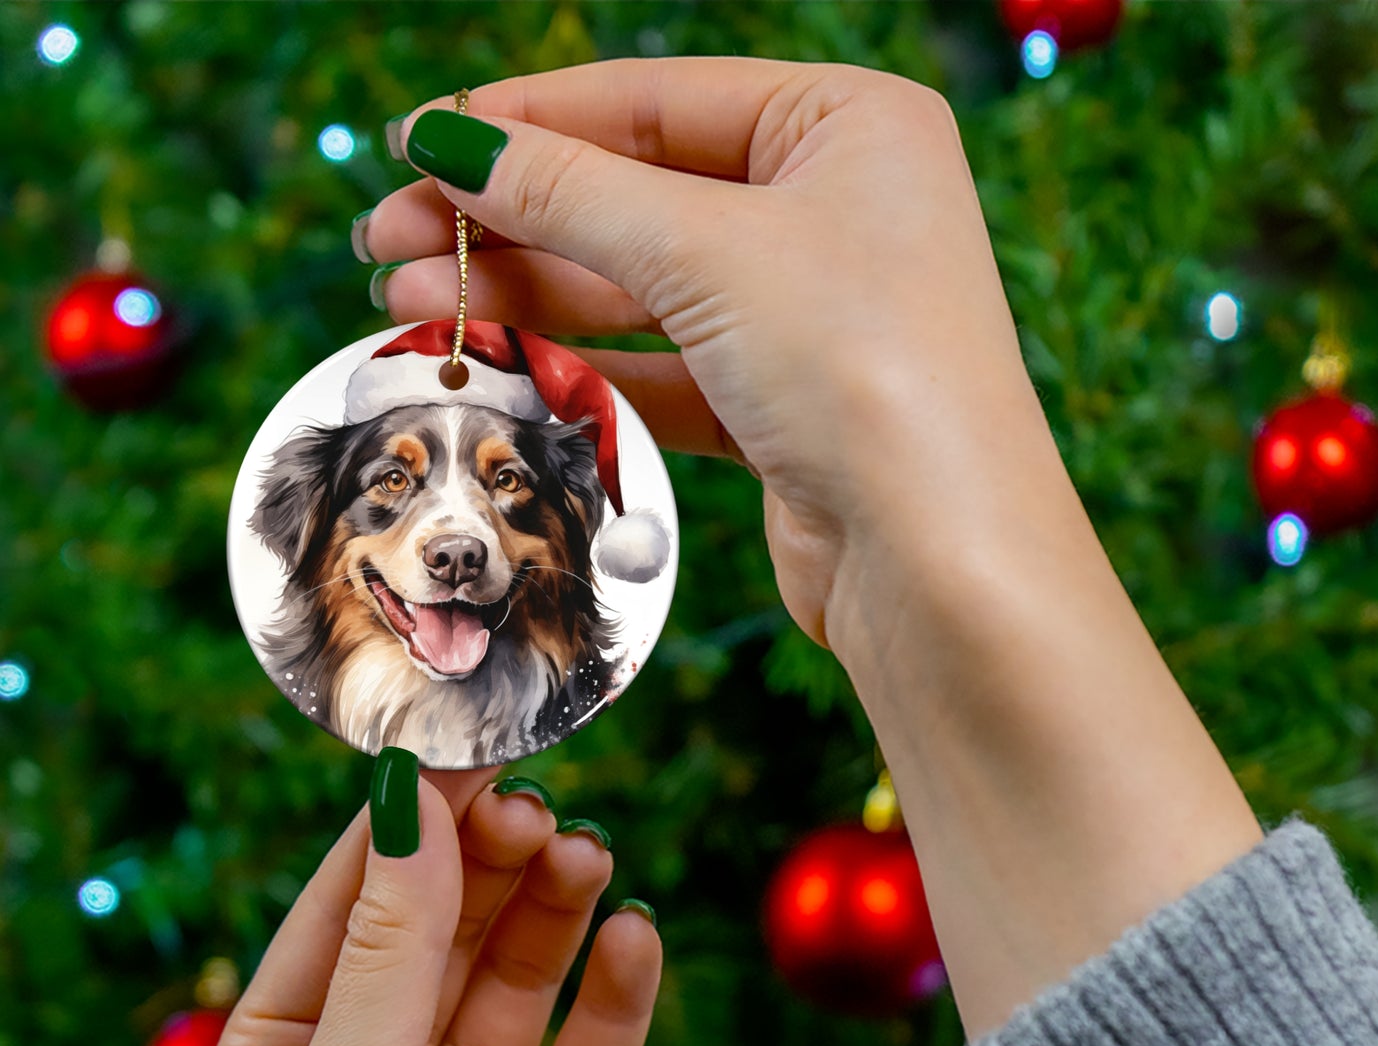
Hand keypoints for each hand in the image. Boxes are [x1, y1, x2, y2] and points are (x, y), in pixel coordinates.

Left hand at [202, 764, 661, 1045]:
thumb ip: (391, 945)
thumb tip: (409, 800)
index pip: (353, 903)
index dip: (410, 826)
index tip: (467, 752)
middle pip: (447, 928)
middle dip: (491, 863)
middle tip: (542, 809)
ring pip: (522, 978)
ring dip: (556, 911)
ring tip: (589, 858)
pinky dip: (617, 994)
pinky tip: (635, 939)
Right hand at [361, 57, 1053, 660]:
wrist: (938, 561)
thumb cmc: (862, 370)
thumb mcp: (706, 250)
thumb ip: (570, 191)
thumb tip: (450, 141)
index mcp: (847, 125)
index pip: (654, 100)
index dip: (526, 121)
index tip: (416, 143)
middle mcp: (834, 211)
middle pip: (636, 195)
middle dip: (508, 219)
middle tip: (387, 241)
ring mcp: (808, 314)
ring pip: (640, 289)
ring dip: (526, 295)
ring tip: (409, 304)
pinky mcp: (782, 407)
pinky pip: (662, 368)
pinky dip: (582, 367)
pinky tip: (497, 362)